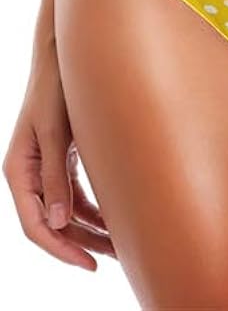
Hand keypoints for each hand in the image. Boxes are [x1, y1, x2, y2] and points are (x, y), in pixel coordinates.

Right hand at [2, 42, 116, 272]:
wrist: (65, 53)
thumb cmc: (56, 87)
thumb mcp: (56, 131)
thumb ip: (56, 175)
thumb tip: (59, 223)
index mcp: (19, 170)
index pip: (35, 225)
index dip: (60, 248)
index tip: (88, 263)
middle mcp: (29, 173)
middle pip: (52, 223)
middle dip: (81, 243)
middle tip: (113, 257)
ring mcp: (45, 166)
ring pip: (65, 211)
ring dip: (89, 229)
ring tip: (119, 245)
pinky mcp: (61, 157)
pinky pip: (75, 194)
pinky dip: (92, 209)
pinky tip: (114, 219)